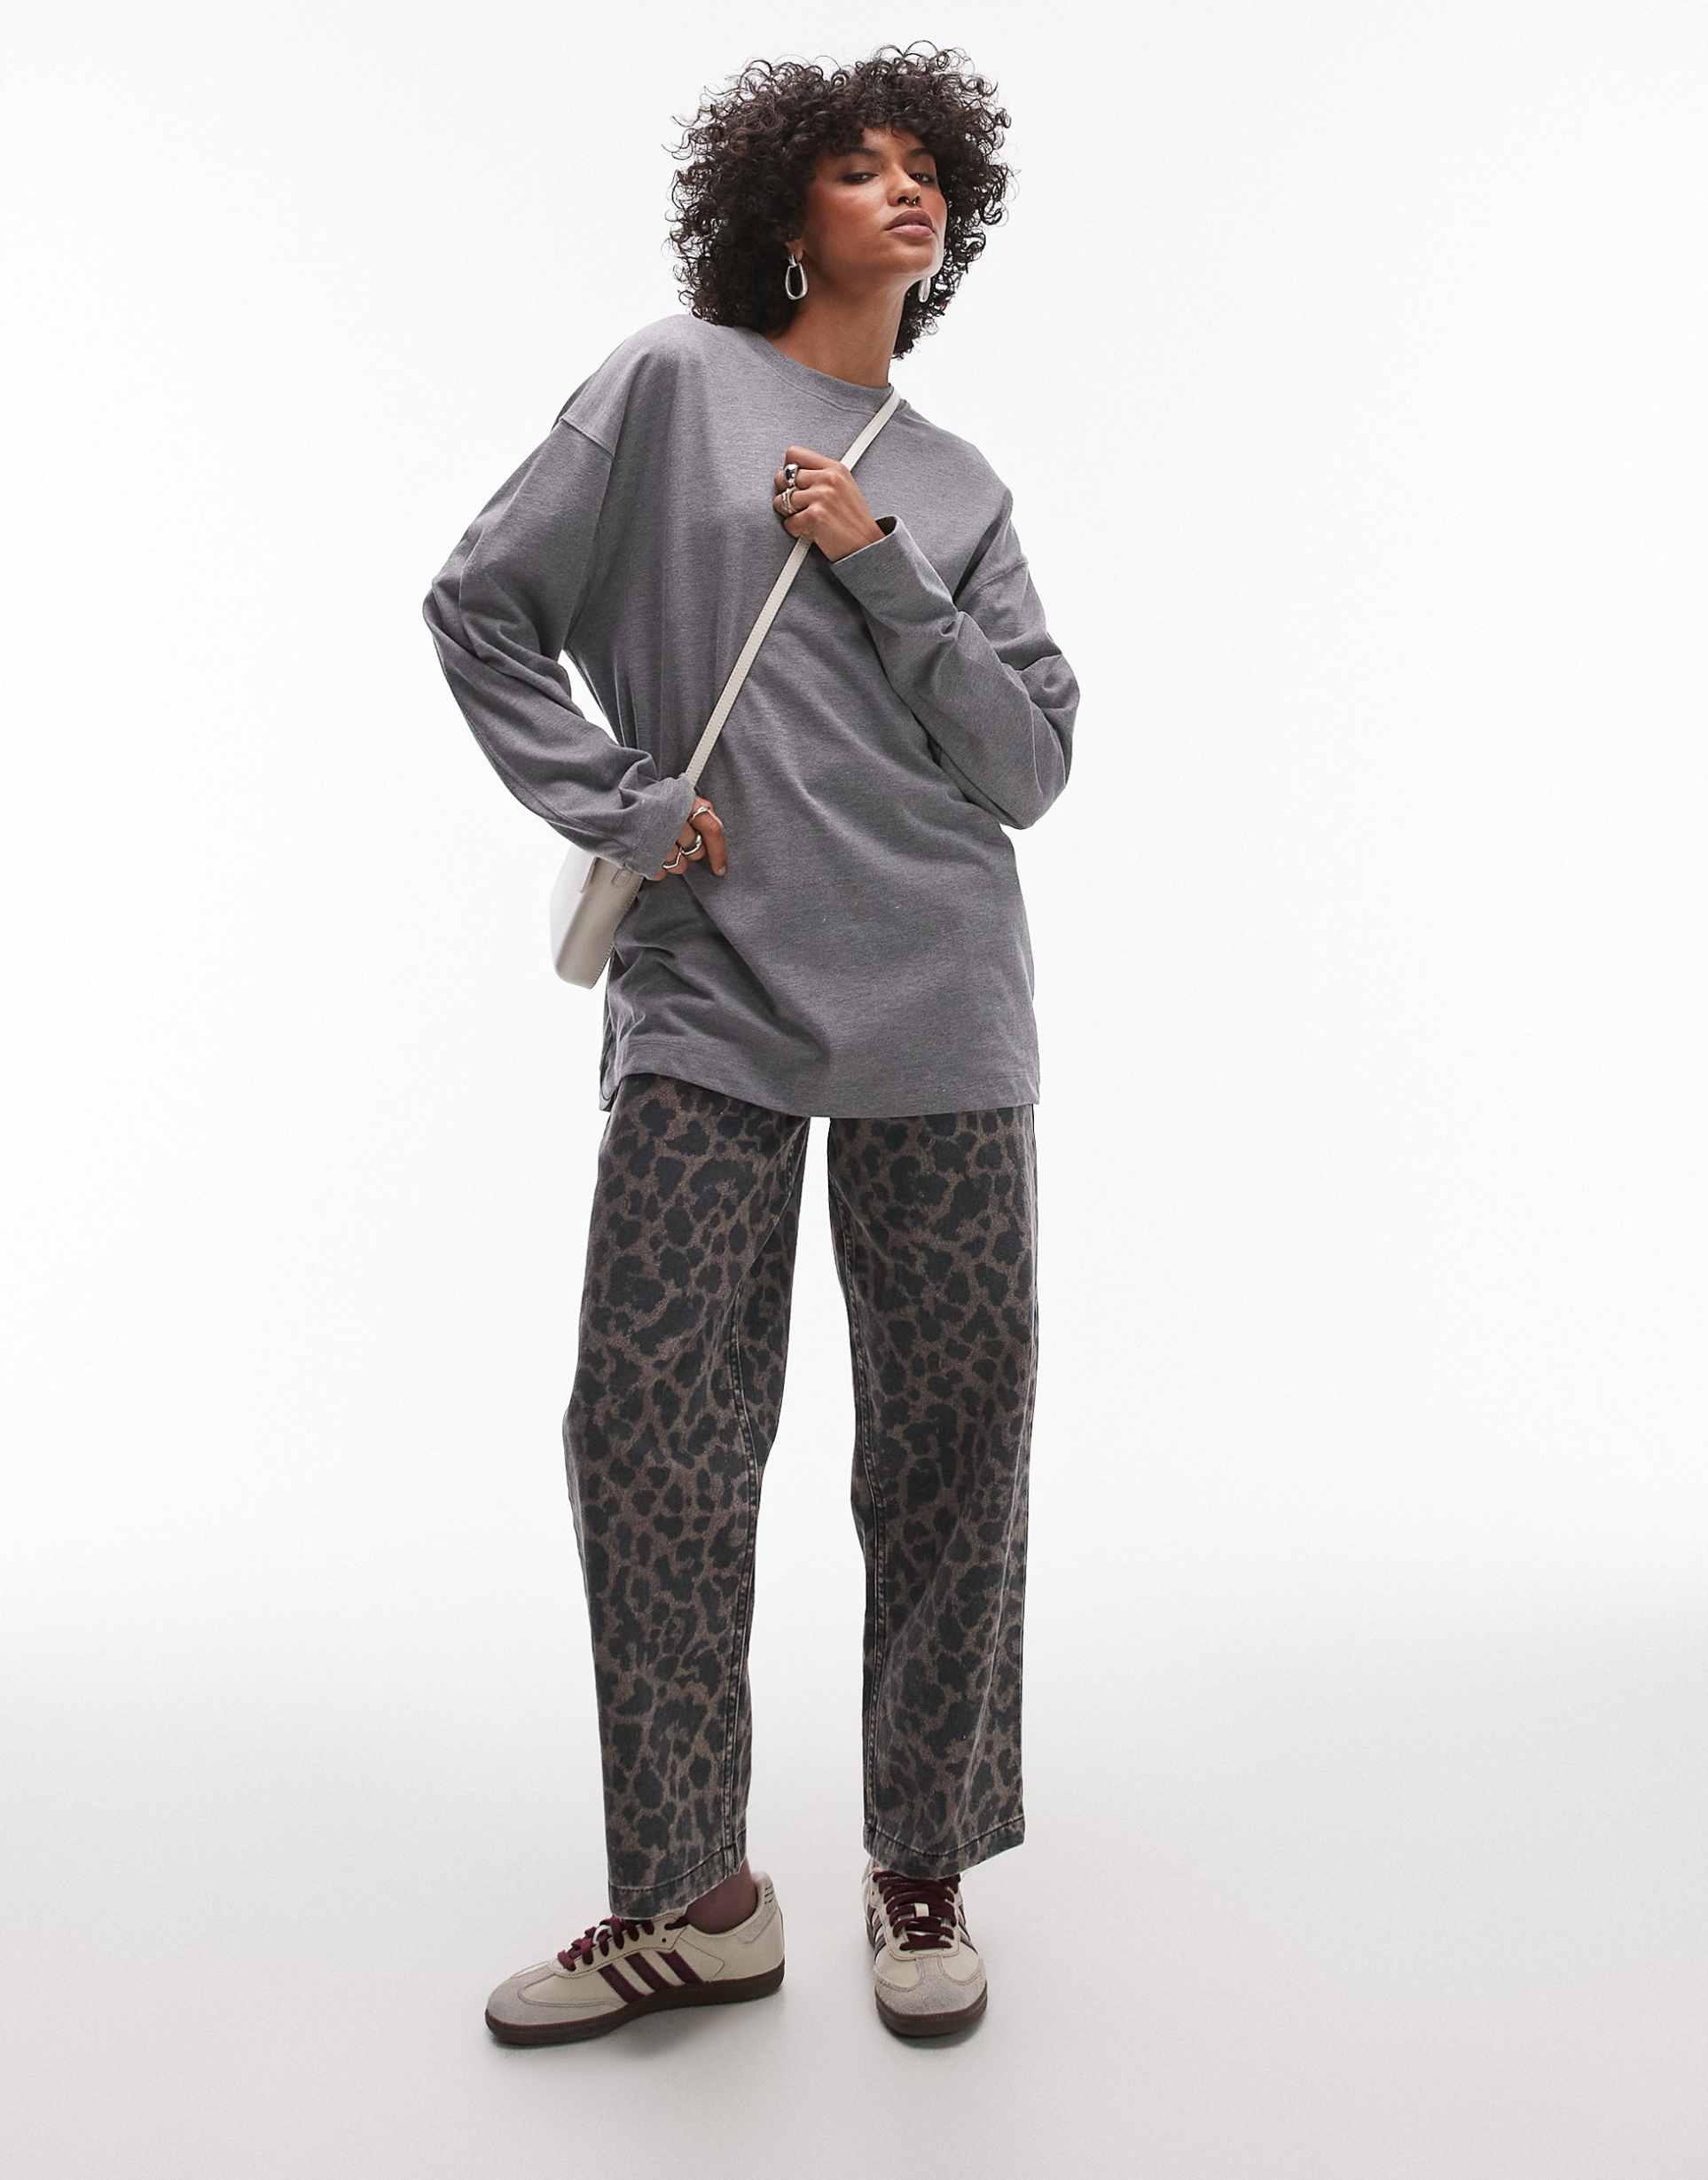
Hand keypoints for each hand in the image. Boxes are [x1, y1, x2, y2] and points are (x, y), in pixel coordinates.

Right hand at [646, 795, 726, 880]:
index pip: (713, 830)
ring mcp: (658, 838)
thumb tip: (712, 822)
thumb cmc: (640, 798)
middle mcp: (673, 819)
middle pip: (696, 850)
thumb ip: (693, 807)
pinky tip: (646, 852)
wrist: (606, 801)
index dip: (719, 852)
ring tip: (656, 845)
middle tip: (674, 840)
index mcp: (683, 801)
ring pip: (679, 864)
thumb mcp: (670, 793)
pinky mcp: (644, 855)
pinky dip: (654, 866)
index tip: (719, 867)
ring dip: (671, 860)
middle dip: (689, 850)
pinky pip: (660, 872)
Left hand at [772, 446, 885, 561]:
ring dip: (790, 514)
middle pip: (783, 477)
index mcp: (835, 468)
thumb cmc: (854, 521)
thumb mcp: (843, 488)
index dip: (788, 470)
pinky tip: (812, 531)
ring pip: (782, 500)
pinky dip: (796, 530)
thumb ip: (818, 476)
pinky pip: (788, 522)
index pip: (794, 454)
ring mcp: (822, 496)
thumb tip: (786, 474)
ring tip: (808, 520)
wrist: (867, 546)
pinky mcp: (816, 515)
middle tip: (801, 507)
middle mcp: (828, 478)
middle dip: (786, 494)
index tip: (793, 483)